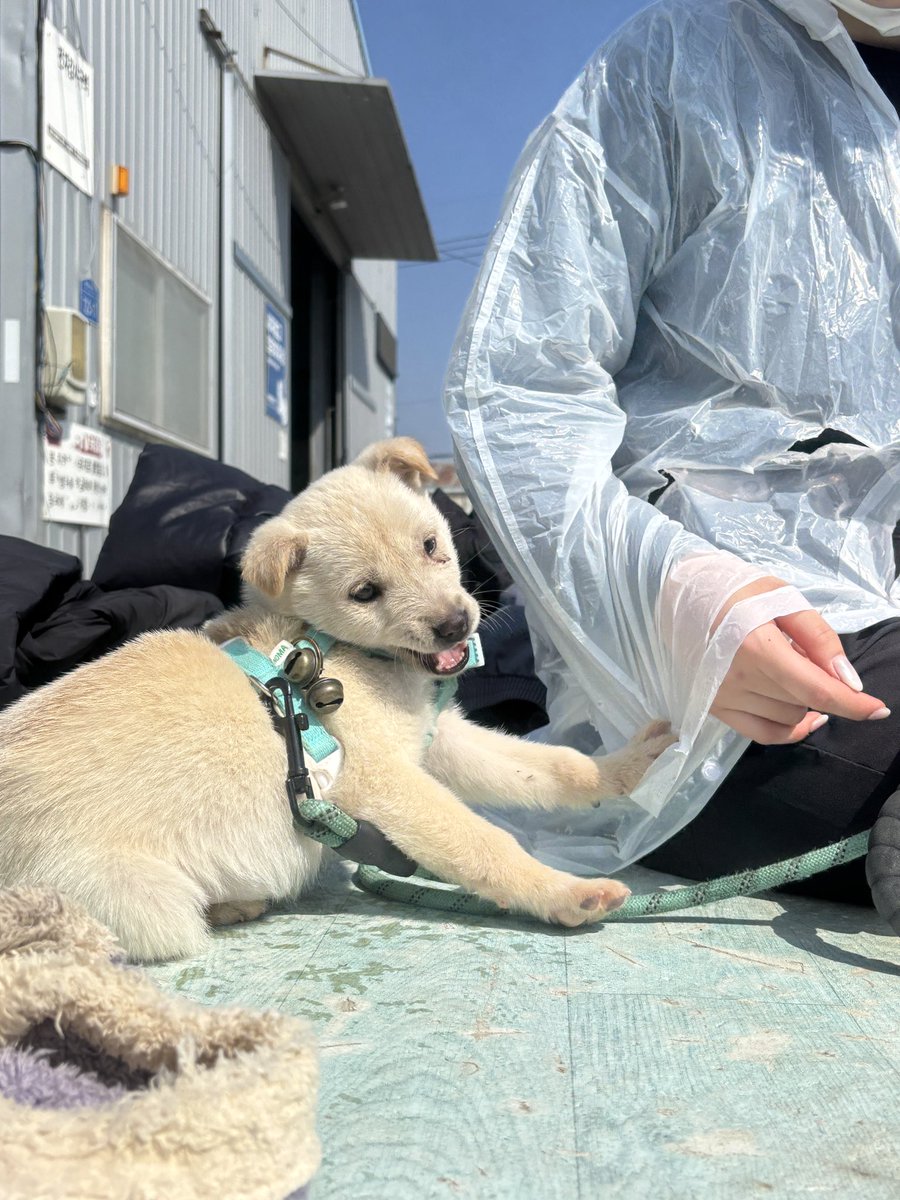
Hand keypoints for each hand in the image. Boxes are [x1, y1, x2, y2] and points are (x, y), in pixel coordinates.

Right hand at [710, 577, 889, 743]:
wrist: (682, 596)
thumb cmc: (736, 593)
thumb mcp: (782, 598)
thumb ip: (819, 638)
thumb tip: (847, 680)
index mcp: (756, 647)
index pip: (815, 688)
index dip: (851, 703)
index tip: (878, 709)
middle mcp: (737, 679)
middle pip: (804, 702)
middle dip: (819, 683)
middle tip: (803, 654)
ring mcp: (723, 698)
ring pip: (788, 717)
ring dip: (801, 699)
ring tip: (785, 667)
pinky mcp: (715, 708)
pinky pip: (764, 734)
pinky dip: (790, 729)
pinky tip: (805, 717)